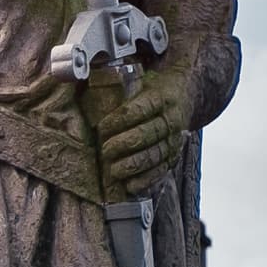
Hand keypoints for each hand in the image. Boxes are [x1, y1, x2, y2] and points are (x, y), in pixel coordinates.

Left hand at [97, 62, 190, 193]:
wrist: (186, 93)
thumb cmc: (153, 88)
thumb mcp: (141, 79)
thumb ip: (119, 86)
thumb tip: (81, 79)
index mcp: (161, 97)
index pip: (140, 109)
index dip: (119, 120)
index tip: (101, 127)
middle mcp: (171, 118)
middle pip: (147, 134)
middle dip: (123, 144)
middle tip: (104, 151)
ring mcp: (175, 138)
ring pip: (155, 154)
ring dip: (132, 165)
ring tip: (113, 171)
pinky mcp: (175, 154)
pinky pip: (162, 169)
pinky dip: (146, 179)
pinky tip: (130, 186)